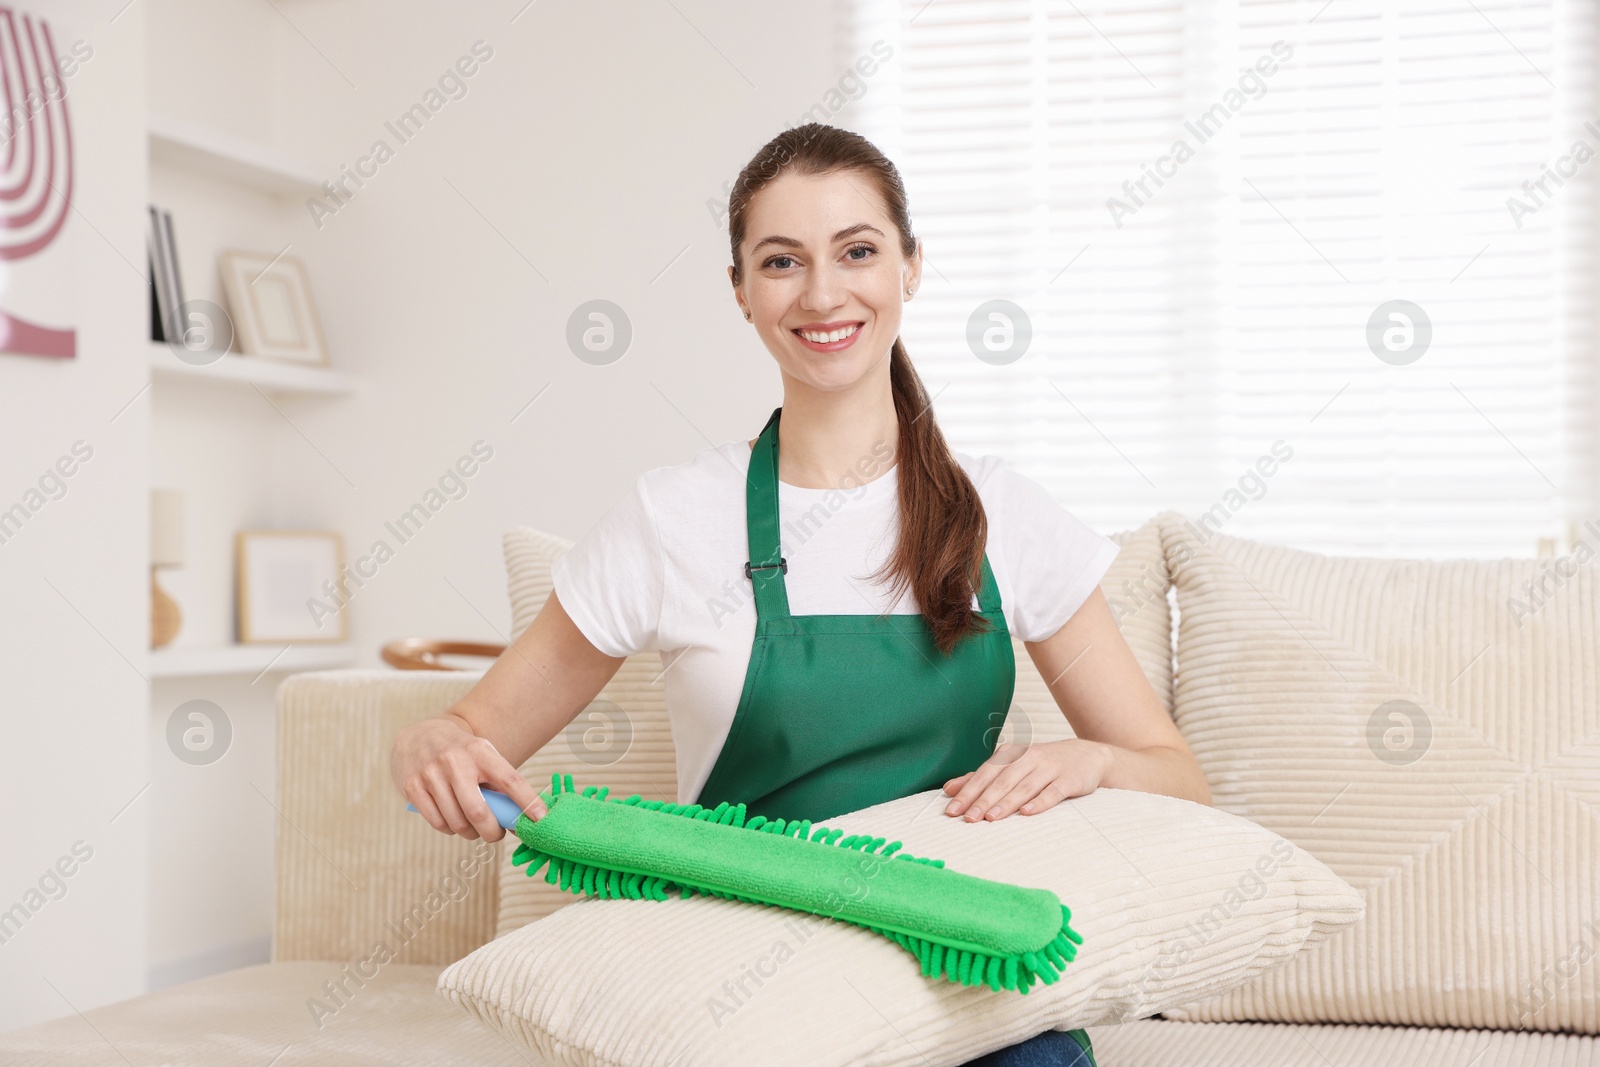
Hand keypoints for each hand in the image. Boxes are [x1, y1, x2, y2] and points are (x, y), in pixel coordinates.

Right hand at [391, 714, 546, 841]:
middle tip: (495, 834)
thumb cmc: (461, 754)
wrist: (420, 737)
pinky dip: (449, 829)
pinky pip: (437, 822)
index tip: (541, 819)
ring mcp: (431, 774)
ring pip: (456, 822)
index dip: (527, 801)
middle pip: (478, 811)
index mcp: (480, 751)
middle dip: (491, 832)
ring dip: (469, 833)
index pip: (509, 779)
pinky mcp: (412, 787)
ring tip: (472, 826)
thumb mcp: (483, 757)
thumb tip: (521, 822)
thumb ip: (500, 786)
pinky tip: (452, 821)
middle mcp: (455, 760)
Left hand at [941, 740, 1112, 821]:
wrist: (1088, 756)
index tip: (952, 810)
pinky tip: (1027, 813)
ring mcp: (1050, 767)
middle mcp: (1028, 757)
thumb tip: (949, 789)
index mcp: (1010, 754)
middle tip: (968, 818)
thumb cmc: (1042, 765)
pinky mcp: (1069, 779)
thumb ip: (981, 778)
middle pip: (1002, 781)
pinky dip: (1039, 802)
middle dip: (983, 800)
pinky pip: (1052, 791)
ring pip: (1024, 786)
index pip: (984, 774)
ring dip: (1006, 803)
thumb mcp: (1012, 766)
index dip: (967, 792)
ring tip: (990, 818)